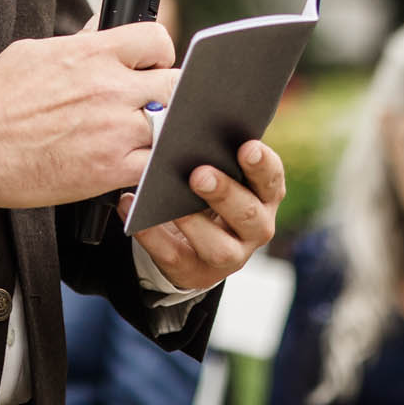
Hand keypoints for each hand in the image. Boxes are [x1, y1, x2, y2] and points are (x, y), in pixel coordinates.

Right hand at [0, 21, 177, 208]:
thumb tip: (99, 30)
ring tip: (139, 134)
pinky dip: (152, 165)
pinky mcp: (110, 169)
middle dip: (167, 92)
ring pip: (171, 125)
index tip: (148, 67)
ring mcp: (115, 130)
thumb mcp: (33, 52)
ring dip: (161, 130)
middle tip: (149, 103)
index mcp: (92, 54)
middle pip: (175, 83)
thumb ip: (77, 42)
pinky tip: (136, 162)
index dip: (157, 54)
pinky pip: (155, 165)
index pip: (155, 40)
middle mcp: (110, 88)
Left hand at [122, 138, 285, 290]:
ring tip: (166, 200)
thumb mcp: (220, 173)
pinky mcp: (196, 272)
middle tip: (200, 173)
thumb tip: (183, 132)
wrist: (196, 243)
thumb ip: (213, 155)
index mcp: (264, 196)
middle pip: (247, 214)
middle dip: (224, 193)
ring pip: (219, 247)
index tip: (246, 147)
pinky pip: (173, 256)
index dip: (261, 164)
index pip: (271, 179)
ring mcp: (230, 256)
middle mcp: (255, 228)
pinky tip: (132, 209)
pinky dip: (151, 235)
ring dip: (193, 223)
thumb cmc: (209, 193)